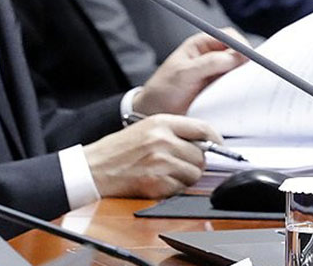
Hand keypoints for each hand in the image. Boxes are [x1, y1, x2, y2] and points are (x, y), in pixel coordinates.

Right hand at [83, 114, 221, 197]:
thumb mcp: (145, 129)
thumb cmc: (118, 150)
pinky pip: (181, 189)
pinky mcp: (157, 182)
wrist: (94, 167)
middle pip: (201, 155)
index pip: (202, 128)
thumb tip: (204, 142)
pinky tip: (156, 182)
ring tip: (164, 173)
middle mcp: (162, 140)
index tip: (218, 147)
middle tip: (177, 164)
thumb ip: (173, 132)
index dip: (216, 140)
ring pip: (194, 174)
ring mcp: (160, 161)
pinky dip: (172, 189)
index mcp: (160, 123)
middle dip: (194, 163)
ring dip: (184, 178)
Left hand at [133, 32, 246, 114]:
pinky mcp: (222, 90)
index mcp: (201, 45)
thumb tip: (236, 56)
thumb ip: (208, 63)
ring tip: (244, 88)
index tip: (247, 58)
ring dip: (246, 78)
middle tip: (250, 76)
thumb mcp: (183, 73)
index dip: (241, 45)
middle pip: (240, 53)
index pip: (229, 36)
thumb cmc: (164, 88)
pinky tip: (240, 97)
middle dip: (247, 63)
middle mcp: (213, 57)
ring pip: (241, 71)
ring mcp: (218, 74)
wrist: (157, 110)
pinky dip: (242, 91)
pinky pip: (238, 87)